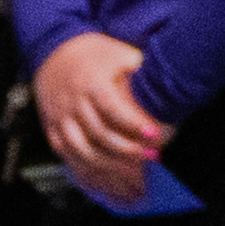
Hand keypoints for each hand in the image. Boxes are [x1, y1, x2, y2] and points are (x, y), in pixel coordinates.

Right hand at [34, 31, 176, 199]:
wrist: (52, 49)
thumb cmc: (93, 52)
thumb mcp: (118, 52)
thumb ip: (140, 66)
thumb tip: (171, 74)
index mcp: (91, 83)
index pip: (112, 108)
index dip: (134, 123)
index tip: (155, 135)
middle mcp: (73, 102)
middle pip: (100, 134)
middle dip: (129, 150)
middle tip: (154, 157)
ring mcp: (61, 118)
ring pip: (83, 151)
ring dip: (111, 166)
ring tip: (135, 173)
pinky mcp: (52, 128)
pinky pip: (68, 155)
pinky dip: (86, 169)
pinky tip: (106, 176)